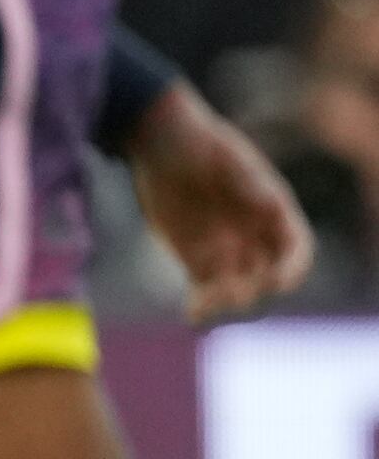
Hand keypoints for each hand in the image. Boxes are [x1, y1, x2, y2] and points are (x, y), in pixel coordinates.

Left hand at [128, 80, 315, 320]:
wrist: (162, 144)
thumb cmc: (202, 145)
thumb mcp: (229, 159)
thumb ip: (250, 183)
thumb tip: (270, 205)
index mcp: (275, 212)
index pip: (296, 249)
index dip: (292, 268)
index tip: (280, 281)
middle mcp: (255, 235)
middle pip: (267, 274)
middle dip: (257, 288)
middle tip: (236, 292)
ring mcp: (227, 249)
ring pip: (237, 287)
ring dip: (228, 300)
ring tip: (209, 303)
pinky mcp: (195, 259)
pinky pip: (204, 289)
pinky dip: (201, 305)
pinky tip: (193, 314)